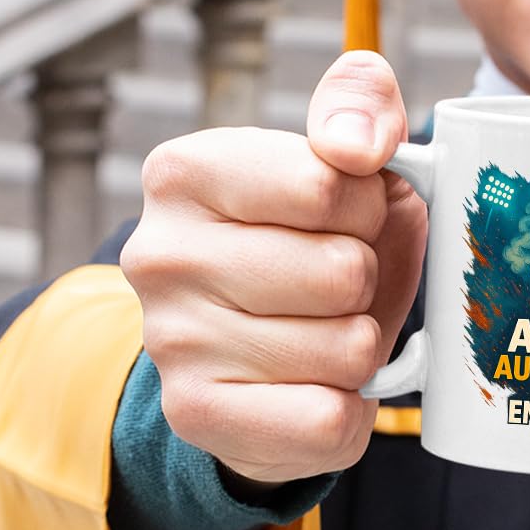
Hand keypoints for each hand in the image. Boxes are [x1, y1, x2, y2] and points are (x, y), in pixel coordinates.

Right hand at [120, 51, 427, 485]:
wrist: (265, 340)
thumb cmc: (320, 230)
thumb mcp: (350, 149)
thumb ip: (362, 106)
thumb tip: (357, 146)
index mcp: (186, 170)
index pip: (327, 184)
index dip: (370, 204)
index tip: (350, 209)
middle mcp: (159, 254)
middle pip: (342, 271)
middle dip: (369, 276)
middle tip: (341, 278)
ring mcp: (171, 341)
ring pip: (348, 348)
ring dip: (364, 341)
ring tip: (327, 326)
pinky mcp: (196, 418)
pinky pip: (328, 422)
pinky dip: (352, 408)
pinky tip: (321, 385)